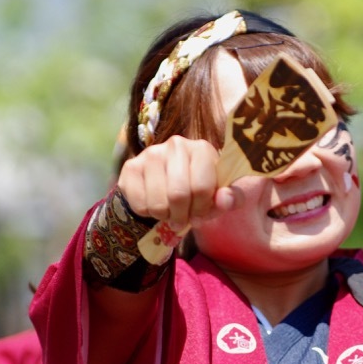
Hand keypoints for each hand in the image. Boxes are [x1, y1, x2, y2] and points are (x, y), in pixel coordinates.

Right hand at [118, 136, 234, 228]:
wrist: (168, 183)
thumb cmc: (200, 190)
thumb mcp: (221, 195)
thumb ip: (232, 198)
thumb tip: (225, 199)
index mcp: (202, 148)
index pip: (202, 188)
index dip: (202, 209)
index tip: (200, 214)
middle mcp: (176, 145)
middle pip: (178, 195)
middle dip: (182, 216)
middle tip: (183, 219)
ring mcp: (150, 153)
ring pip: (157, 203)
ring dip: (165, 216)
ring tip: (169, 211)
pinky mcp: (130, 167)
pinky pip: (139, 204)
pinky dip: (147, 213)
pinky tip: (153, 203)